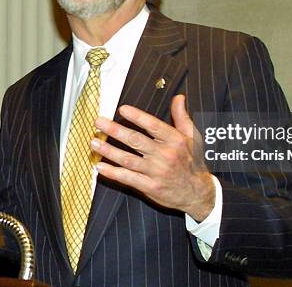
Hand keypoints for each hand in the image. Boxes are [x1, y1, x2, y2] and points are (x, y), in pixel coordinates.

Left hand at [91, 94, 214, 220]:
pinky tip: (100, 166)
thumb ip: (182, 116)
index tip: (122, 109)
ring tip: (94, 142)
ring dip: (109, 150)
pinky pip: (128, 178)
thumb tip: (178, 97)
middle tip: (99, 123)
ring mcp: (156, 172)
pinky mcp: (150, 187)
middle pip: (136, 140)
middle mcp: (165, 155)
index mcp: (174, 140)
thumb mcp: (192, 137)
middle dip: (115, 130)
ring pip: (128, 159)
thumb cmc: (192, 161)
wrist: (197, 193)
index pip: (153, 125)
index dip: (137, 117)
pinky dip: (113, 172)